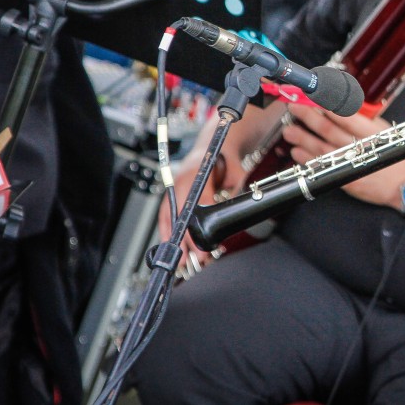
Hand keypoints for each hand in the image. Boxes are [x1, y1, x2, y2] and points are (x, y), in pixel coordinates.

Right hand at [159, 145, 245, 273]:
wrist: (215, 144)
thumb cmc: (225, 158)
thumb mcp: (238, 175)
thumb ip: (235, 195)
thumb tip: (236, 218)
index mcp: (198, 173)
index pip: (196, 207)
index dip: (198, 229)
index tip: (202, 247)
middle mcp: (183, 179)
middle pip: (180, 215)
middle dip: (185, 240)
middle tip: (192, 260)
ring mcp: (175, 185)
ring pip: (169, 216)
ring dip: (173, 239)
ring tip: (180, 259)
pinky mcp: (173, 191)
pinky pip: (166, 213)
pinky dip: (167, 229)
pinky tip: (171, 244)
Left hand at [283, 105, 404, 208]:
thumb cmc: (396, 153)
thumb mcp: (384, 130)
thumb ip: (363, 119)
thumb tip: (341, 104)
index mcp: (371, 132)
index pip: (346, 115)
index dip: (327, 104)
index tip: (313, 94)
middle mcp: (360, 148)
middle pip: (329, 130)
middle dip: (309, 117)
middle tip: (295, 108)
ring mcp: (351, 165)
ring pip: (321, 149)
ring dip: (303, 139)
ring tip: (289, 131)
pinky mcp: (345, 179)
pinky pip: (322, 168)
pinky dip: (307, 160)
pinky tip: (296, 153)